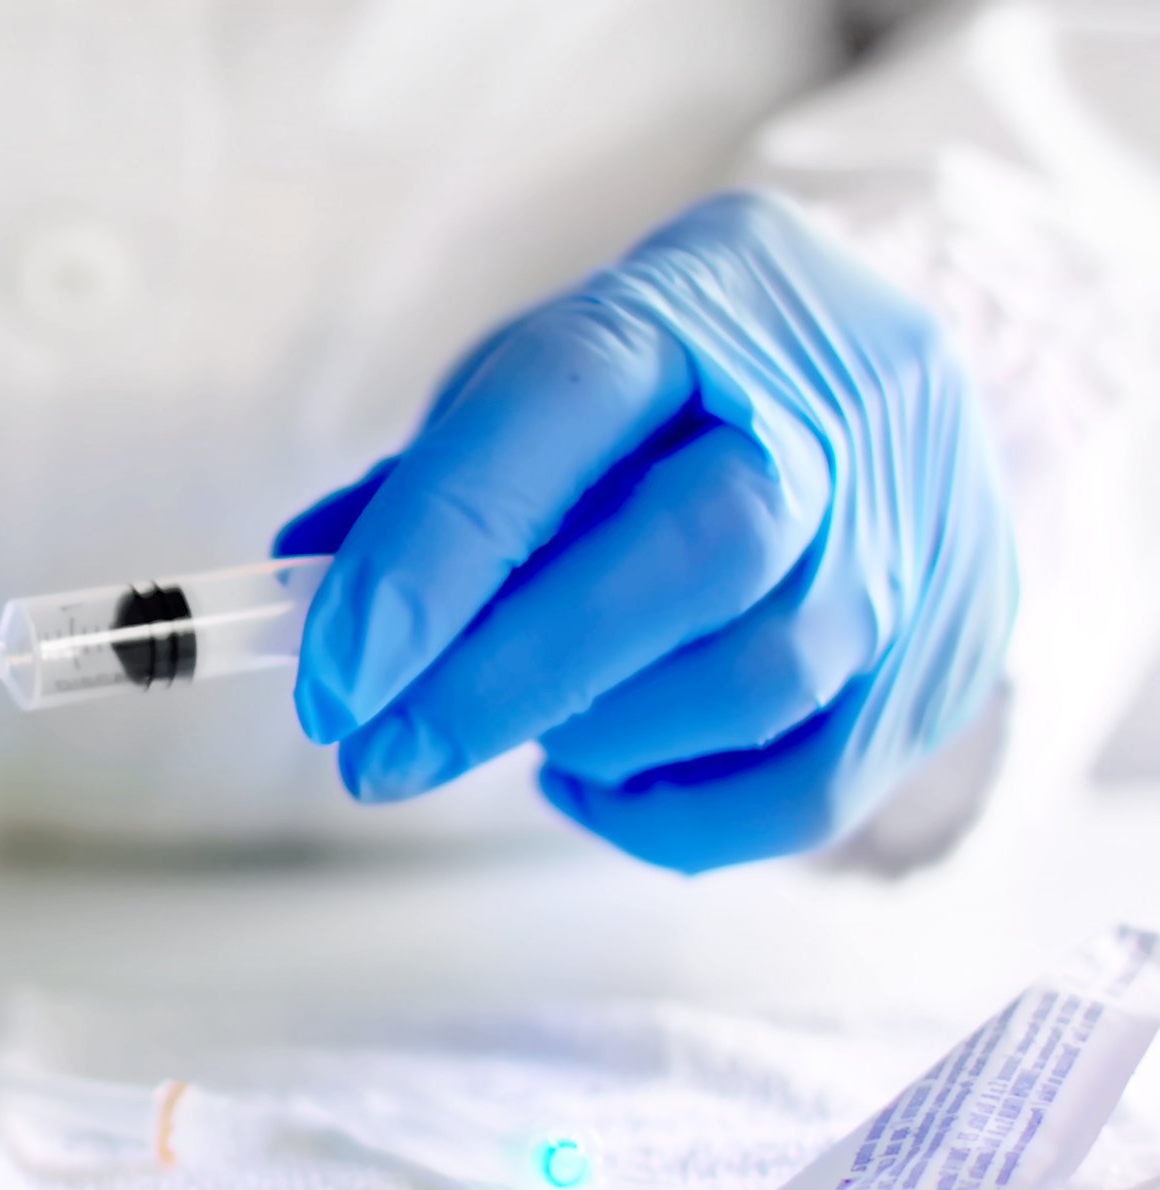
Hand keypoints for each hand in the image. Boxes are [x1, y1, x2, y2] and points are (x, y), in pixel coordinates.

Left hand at [277, 192, 1015, 871]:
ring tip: (519, 732)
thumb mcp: (543, 382)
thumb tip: (306, 581)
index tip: (333, 678)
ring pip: (759, 681)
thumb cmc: (670, 387)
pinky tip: (593, 782)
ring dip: (596, 737)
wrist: (874, 373)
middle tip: (379, 756)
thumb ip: (432, 483)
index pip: (561, 407)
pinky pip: (814, 788)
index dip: (434, 553)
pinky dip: (674, 817)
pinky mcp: (953, 647)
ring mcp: (916, 532)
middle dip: (507, 679)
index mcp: (699, 302)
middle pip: (693, 557)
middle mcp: (836, 407)